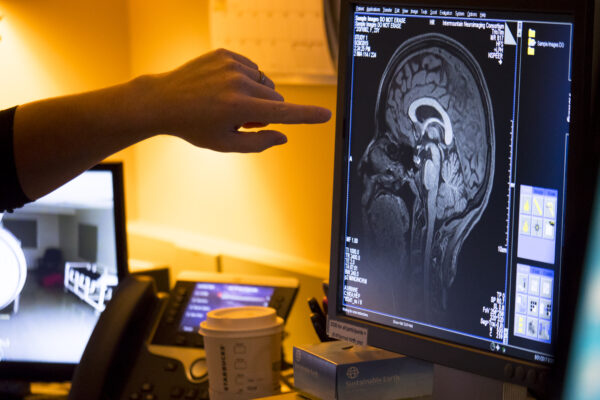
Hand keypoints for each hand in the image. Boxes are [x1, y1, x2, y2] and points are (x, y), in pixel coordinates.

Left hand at [140, 49, 331, 151]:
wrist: (163, 101)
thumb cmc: (194, 127)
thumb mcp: (225, 144)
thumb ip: (258, 143)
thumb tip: (283, 137)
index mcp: (239, 108)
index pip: (282, 112)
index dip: (307, 115)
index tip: (326, 115)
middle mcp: (238, 83)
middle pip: (275, 98)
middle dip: (266, 110)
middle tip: (240, 119)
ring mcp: (231, 65)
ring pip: (265, 83)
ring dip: (256, 95)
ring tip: (230, 103)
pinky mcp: (226, 53)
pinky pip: (252, 69)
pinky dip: (245, 80)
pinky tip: (224, 88)